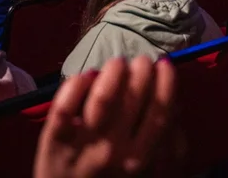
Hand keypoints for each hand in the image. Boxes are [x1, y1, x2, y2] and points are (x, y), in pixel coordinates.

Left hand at [34, 56, 175, 177]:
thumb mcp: (145, 174)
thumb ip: (165, 147)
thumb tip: (175, 105)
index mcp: (139, 160)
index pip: (160, 113)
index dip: (166, 83)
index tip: (165, 65)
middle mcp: (113, 152)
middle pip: (133, 99)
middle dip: (142, 70)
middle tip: (141, 61)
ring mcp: (81, 147)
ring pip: (101, 98)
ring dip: (113, 72)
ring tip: (117, 63)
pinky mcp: (52, 141)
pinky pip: (64, 106)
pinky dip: (75, 84)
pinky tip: (86, 76)